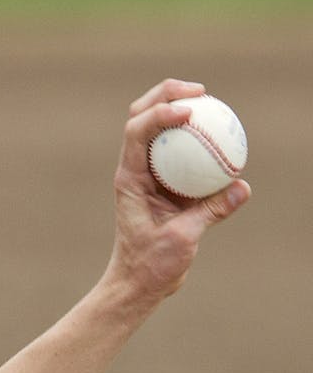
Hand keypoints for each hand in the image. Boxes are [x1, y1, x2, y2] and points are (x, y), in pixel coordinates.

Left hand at [106, 79, 250, 304]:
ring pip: (157, 130)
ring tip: (209, 99)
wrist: (138, 282)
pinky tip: (220, 134)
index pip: (137, 132)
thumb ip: (210, 212)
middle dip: (165, 95)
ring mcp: (148, 175)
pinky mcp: (163, 184)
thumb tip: (242, 186)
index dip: (160, 113)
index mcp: (130, 179)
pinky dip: (196, 138)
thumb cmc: (150, 264)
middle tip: (200, 91)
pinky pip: (179, 152)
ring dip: (177, 108)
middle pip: (141, 118)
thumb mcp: (182, 238)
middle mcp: (134, 170)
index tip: (190, 111)